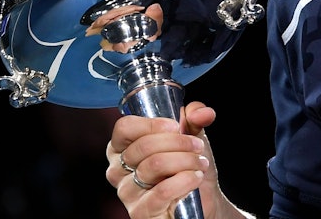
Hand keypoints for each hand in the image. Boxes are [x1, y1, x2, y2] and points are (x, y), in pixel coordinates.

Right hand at [106, 101, 232, 218]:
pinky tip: (196, 177)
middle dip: (179, 142)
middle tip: (197, 146)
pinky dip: (185, 180)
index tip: (175, 127)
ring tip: (200, 163)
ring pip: (155, 165)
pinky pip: (163, 191)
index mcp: (122, 148)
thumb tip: (202, 112)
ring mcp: (127, 194)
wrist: (202, 200)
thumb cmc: (188, 165)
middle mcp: (117, 171)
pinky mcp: (140, 213)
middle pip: (143, 146)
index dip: (151, 124)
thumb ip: (195, 117)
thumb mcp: (191, 135)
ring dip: (186, 160)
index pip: (124, 128)